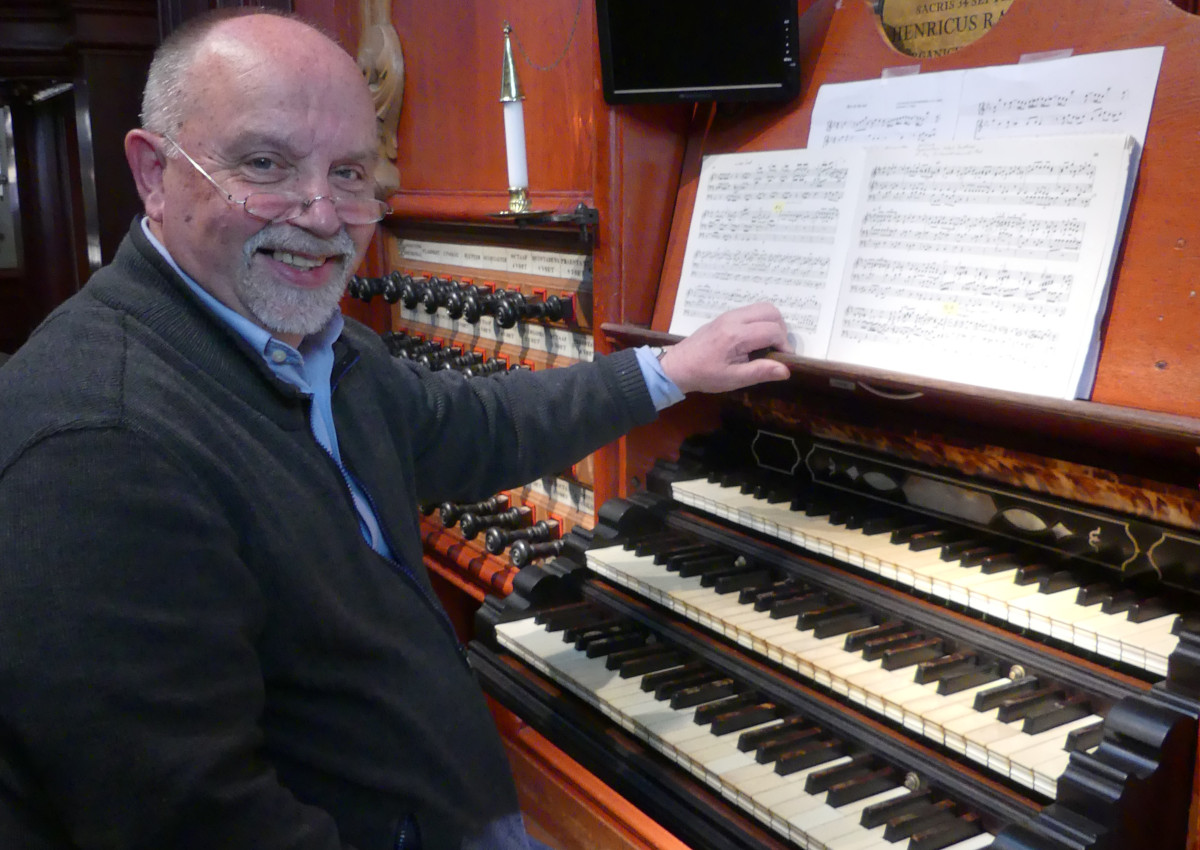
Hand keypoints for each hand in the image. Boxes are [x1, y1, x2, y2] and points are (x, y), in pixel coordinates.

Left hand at [659, 302, 791, 394]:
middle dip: (781, 330)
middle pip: (771, 311)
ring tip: (767, 345)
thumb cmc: (705, 375)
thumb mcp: (733, 379)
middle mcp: (734, 318)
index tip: (782, 360)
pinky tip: (754, 340)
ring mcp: (729, 314)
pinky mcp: (726, 316)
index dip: (784, 345)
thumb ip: (760, 372)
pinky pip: (751, 311)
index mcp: (736, 335)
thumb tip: (786, 369)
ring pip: (762, 308)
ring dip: (772, 324)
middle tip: (776, 350)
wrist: (678, 365)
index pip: (773, 330)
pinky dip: (761, 321)